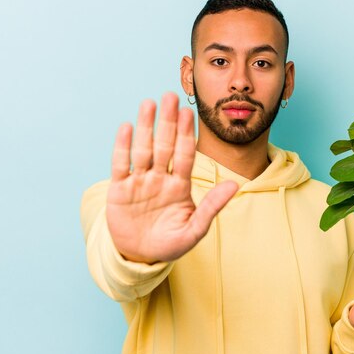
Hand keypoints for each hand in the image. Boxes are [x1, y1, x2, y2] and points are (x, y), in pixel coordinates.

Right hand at [106, 93, 238, 263]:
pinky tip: (126, 127)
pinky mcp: (119, 189)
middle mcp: (160, 178)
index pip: (185, 154)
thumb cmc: (171, 243)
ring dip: (145, 127)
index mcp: (179, 185)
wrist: (141, 257)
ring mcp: (139, 182)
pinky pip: (121, 165)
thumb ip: (212, 206)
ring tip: (148, 104)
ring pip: (143, 149)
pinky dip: (123, 147)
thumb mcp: (195, 229)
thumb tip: (234, 185)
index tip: (190, 113)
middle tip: (170, 96)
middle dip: (168, 122)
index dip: (187, 134)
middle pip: (164, 145)